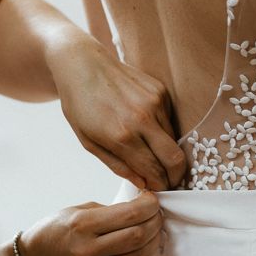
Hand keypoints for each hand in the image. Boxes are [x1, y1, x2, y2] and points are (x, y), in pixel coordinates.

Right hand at [17, 192, 161, 255]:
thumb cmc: (54, 231)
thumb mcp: (78, 210)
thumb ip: (109, 209)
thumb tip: (139, 206)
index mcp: (83, 225)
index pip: (130, 214)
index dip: (149, 204)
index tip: (151, 197)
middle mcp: (90, 250)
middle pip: (139, 234)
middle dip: (155, 219)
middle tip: (156, 210)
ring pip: (140, 253)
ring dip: (154, 237)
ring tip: (154, 225)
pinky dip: (142, 251)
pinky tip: (142, 241)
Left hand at [49, 31, 185, 190]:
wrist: (83, 64)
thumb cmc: (80, 105)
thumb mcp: (89, 142)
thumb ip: (118, 165)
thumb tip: (143, 183)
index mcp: (122, 135)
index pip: (154, 171)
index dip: (159, 185)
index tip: (157, 190)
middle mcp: (143, 118)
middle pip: (175, 159)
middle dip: (175, 176)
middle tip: (168, 182)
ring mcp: (155, 102)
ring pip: (175, 140)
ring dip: (168, 153)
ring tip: (154, 156)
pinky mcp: (160, 90)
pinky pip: (170, 120)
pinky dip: (163, 131)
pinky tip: (147, 129)